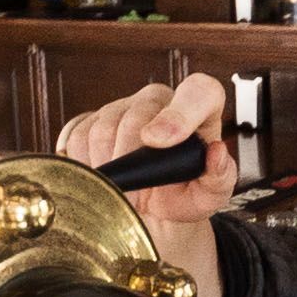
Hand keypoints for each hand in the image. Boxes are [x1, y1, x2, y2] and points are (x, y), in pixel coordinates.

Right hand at [56, 74, 234, 226]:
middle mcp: (159, 99)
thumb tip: (216, 153)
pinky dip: (84, 164)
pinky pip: (75, 136)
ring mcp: (121, 105)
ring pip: (101, 129)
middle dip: (132, 162)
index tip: (157, 142)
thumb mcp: (210, 194)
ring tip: (123, 189)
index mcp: (199, 108)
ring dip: (108, 168)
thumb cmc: (185, 192)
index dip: (177, 114)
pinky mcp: (90, 117)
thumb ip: (221, 176)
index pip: (196, 92)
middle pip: (134, 119)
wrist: (152, 204)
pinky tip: (102, 176)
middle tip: (139, 196)